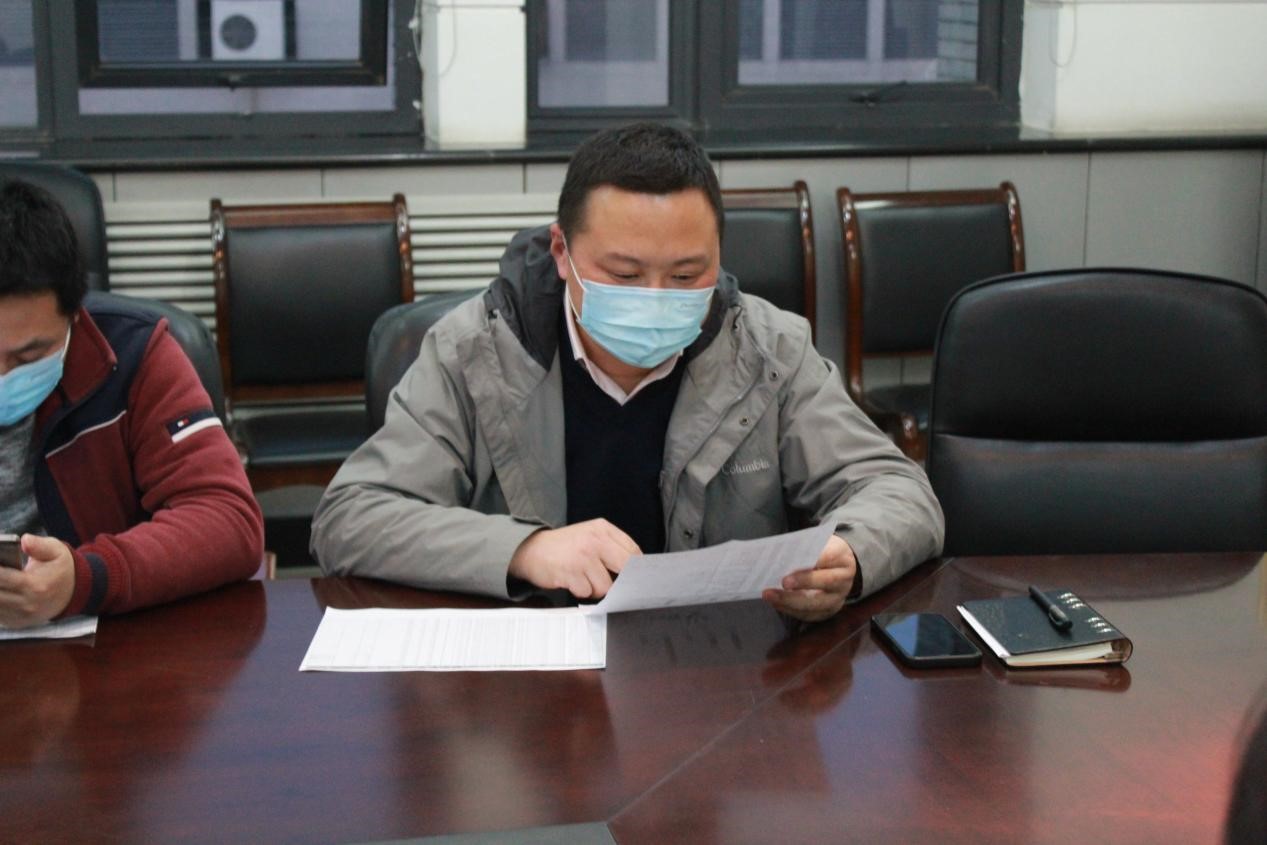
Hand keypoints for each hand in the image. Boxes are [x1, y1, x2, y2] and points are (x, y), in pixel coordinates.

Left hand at [0, 534, 75, 627]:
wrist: (73, 592)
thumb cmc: (60, 569)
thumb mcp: (56, 550)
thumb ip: (39, 545)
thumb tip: (24, 540)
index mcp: (36, 586)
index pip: (2, 577)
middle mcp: (27, 604)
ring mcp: (21, 616)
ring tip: (1, 581)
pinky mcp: (16, 623)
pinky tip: (2, 589)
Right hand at [508, 519, 640, 598]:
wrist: (532, 550)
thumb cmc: (566, 547)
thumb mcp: (591, 536)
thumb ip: (612, 547)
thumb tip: (636, 570)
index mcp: (602, 528)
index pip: (633, 550)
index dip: (637, 568)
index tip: (636, 578)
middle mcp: (594, 540)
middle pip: (625, 568)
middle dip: (622, 582)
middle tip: (615, 585)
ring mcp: (582, 556)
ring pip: (606, 586)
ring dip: (596, 589)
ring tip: (584, 579)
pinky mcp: (570, 572)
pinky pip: (587, 592)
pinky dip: (581, 591)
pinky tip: (573, 581)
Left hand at [762, 534, 855, 621]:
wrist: (837, 568)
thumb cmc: (822, 552)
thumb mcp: (819, 543)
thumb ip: (805, 547)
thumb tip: (783, 552)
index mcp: (842, 558)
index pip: (829, 557)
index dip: (813, 558)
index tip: (795, 558)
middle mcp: (844, 580)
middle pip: (826, 582)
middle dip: (803, 582)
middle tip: (783, 582)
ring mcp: (837, 599)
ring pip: (816, 604)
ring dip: (790, 601)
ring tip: (770, 595)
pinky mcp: (827, 612)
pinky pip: (809, 615)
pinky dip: (790, 610)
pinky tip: (775, 603)